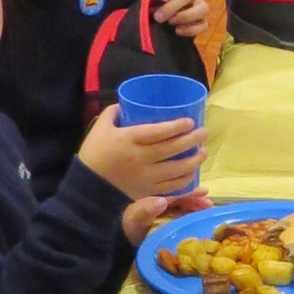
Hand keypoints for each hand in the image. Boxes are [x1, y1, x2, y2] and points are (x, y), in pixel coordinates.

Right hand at [76, 104, 206, 201]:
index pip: (157, 132)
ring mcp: (146, 177)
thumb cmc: (95, 153)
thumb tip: (129, 102)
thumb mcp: (101, 128)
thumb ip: (114, 113)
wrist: (88, 185)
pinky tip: (193, 172)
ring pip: (177, 169)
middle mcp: (140, 158)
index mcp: (129, 140)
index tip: (190, 122)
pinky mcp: (148, 191)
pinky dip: (186, 180)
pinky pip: (172, 187)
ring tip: (203, 152)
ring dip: (194, 160)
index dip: (176, 126)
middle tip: (204, 133)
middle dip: (192, 140)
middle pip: (172, 149)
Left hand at [122, 186, 211, 245]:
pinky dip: (189, 214)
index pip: (173, 191)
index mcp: (151, 197)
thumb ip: (145, 210)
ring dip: (194, 206)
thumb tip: (162, 201)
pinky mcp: (162, 221)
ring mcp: (160, 212)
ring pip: (180, 205)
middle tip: (210, 203)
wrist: (118, 243)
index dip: (189, 191)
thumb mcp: (134, 219)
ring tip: (209, 208)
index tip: (204, 192)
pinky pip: (178, 214)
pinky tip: (198, 216)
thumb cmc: (126, 229)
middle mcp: (157, 201)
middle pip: (179, 197)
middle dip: (195, 199)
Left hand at [147, 0, 209, 37]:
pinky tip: (177, 31)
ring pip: (203, 8)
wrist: (162, 13)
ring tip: (171, 22)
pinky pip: (203, 25)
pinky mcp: (202, 21)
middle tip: (158, 17)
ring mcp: (200, 6)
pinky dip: (191, 29)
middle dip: (173, 6)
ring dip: (186, 16)